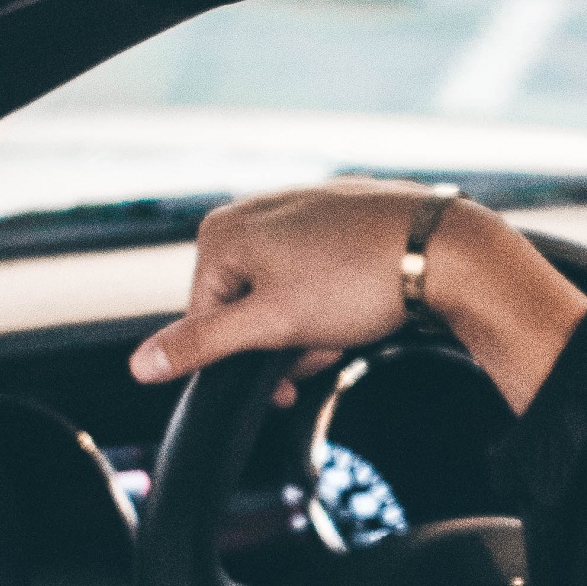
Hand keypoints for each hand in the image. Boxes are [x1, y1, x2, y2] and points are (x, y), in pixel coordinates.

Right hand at [129, 184, 586, 411]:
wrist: (445, 251)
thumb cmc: (359, 281)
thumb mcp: (272, 325)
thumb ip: (202, 345)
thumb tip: (141, 364)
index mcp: (226, 230)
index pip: (205, 316)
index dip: (240, 358)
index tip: (280, 378)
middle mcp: (258, 208)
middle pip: (248, 302)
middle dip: (282, 341)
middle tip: (320, 352)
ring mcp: (304, 206)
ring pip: (289, 289)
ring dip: (312, 326)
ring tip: (349, 327)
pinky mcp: (345, 213)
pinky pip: (323, 268)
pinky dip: (337, 299)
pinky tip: (365, 307)